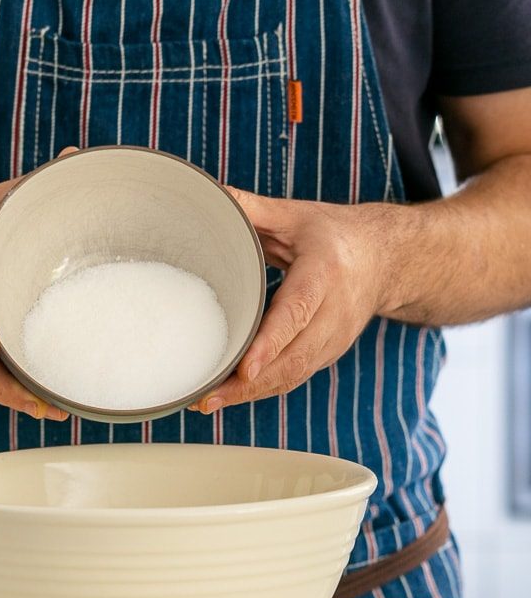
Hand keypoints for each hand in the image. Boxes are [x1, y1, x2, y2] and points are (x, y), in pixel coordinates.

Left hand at [192, 189, 396, 412]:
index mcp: (324, 274)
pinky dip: (262, 391)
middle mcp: (334, 314)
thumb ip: (252, 208)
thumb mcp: (296, 215)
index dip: (271, 343)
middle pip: (293, 359)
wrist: (389, 259)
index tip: (247, 368)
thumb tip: (210, 195)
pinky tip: (229, 396)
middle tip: (208, 396)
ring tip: (208, 402)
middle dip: (250, 383)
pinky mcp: (326, 354)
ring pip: (292, 375)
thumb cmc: (336, 235)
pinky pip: (293, 377)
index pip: (297, 313)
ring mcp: (333, 340)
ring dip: (251, 394)